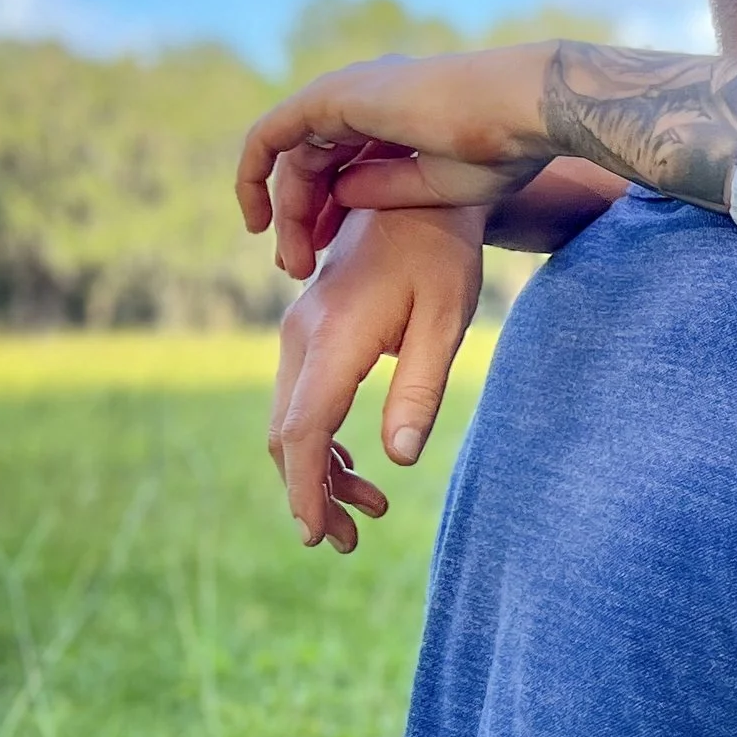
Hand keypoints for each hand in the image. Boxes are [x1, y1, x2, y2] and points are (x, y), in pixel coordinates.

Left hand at [235, 45, 559, 280]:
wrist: (518, 114)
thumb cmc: (501, 152)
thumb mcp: (436, 188)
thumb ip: (383, 191)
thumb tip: (339, 199)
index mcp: (396, 116)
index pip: (341, 164)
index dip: (327, 214)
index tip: (325, 256)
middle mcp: (366, 99)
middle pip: (312, 164)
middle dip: (301, 219)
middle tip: (298, 271)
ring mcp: (347, 94)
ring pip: (293, 159)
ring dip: (287, 214)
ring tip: (292, 265)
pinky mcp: (331, 98)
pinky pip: (269, 138)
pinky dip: (254, 178)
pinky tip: (259, 223)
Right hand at [269, 205, 486, 547]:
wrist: (416, 195)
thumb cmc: (442, 253)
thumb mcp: (447, 319)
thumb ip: (420, 387)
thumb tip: (399, 458)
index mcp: (334, 338)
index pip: (304, 430)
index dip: (306, 489)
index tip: (315, 535)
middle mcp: (302, 337)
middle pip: (289, 434)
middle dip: (311, 493)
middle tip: (347, 541)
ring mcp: (299, 332)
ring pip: (291, 421)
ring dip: (319, 471)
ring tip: (366, 513)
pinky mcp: (309, 331)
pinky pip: (300, 399)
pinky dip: (321, 440)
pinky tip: (358, 467)